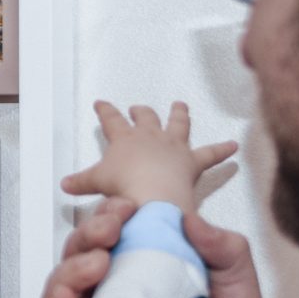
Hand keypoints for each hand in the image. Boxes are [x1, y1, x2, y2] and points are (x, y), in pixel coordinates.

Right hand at [33, 198, 276, 297]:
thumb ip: (227, 256)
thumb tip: (190, 218)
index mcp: (151, 283)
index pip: (116, 240)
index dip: (112, 217)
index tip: (124, 208)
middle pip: (80, 258)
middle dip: (87, 235)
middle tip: (108, 232)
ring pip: (59, 290)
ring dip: (69, 269)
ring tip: (96, 265)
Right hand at [62, 101, 236, 214]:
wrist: (151, 195)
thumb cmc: (125, 186)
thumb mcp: (97, 183)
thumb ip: (82, 183)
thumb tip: (65, 185)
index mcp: (125, 139)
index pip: (111, 120)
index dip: (105, 111)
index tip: (101, 103)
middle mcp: (150, 137)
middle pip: (146, 117)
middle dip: (140, 111)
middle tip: (137, 107)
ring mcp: (173, 146)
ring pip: (177, 124)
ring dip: (179, 114)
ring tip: (181, 105)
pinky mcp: (192, 161)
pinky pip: (210, 154)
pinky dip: (222, 150)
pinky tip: (233, 146)